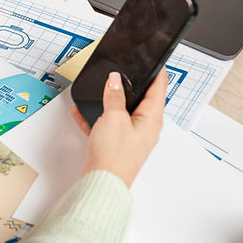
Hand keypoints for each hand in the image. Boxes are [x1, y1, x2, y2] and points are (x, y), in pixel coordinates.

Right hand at [72, 69, 166, 187]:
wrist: (102, 182)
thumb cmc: (115, 156)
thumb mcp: (114, 117)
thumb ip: (114, 96)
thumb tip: (115, 80)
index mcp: (151, 119)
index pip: (159, 88)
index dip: (157, 72)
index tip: (156, 61)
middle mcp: (144, 128)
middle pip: (141, 99)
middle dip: (132, 84)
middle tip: (127, 71)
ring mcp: (130, 136)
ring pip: (122, 111)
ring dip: (111, 100)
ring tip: (103, 89)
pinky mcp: (116, 144)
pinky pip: (106, 124)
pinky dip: (96, 117)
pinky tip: (82, 112)